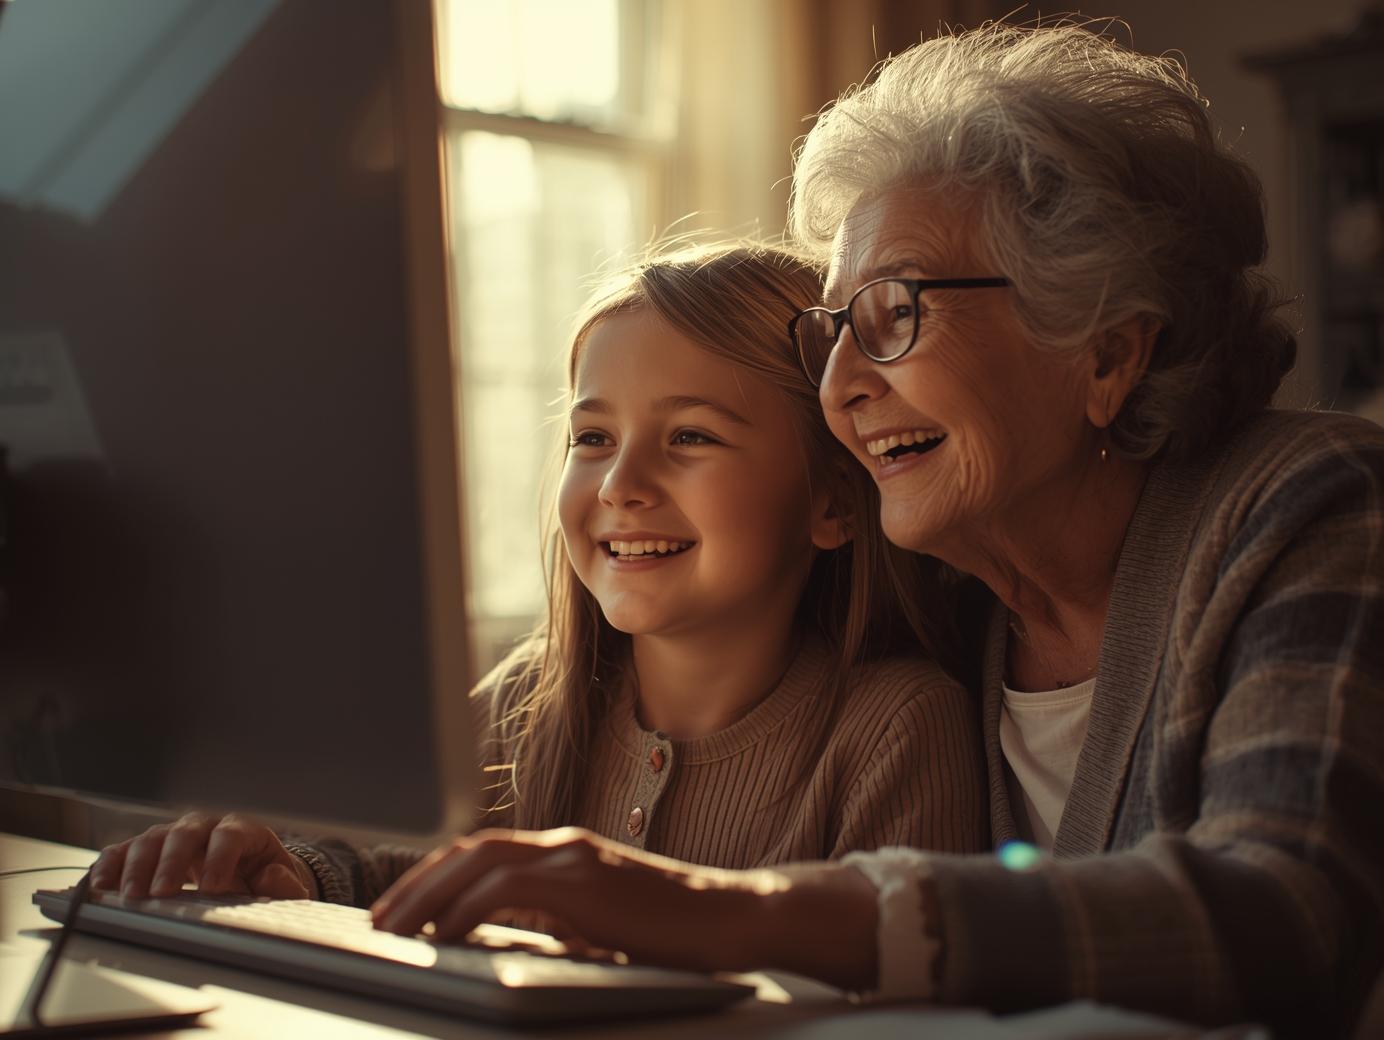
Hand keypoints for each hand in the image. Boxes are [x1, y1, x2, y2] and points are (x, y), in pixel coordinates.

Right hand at [90, 812, 314, 899]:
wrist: (245, 872)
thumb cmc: (261, 876)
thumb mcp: (282, 882)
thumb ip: (284, 882)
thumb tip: (272, 875)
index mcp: (241, 830)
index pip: (230, 835)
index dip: (220, 858)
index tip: (212, 888)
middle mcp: (204, 826)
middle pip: (184, 833)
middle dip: (171, 862)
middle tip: (162, 893)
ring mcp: (173, 836)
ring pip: (151, 838)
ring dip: (138, 867)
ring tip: (131, 897)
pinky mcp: (149, 851)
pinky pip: (123, 851)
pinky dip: (109, 865)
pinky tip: (99, 885)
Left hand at [369, 827, 879, 989]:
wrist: (732, 917)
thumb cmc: (672, 931)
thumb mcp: (602, 923)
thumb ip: (556, 919)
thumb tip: (499, 939)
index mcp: (565, 853)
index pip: (483, 853)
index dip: (435, 876)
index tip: (402, 906)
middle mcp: (564, 845)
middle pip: (469, 850)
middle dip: (417, 883)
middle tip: (380, 919)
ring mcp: (574, 857)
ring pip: (479, 861)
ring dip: (428, 894)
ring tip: (396, 929)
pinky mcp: (585, 880)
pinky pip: (507, 886)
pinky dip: (466, 906)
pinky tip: (444, 934)